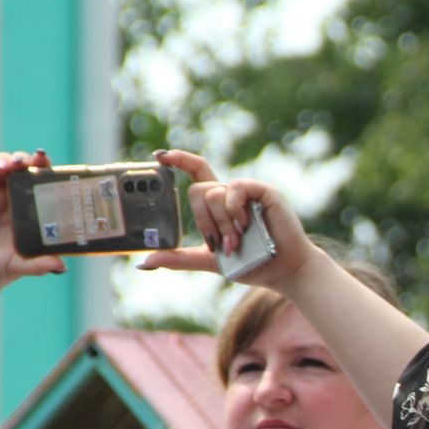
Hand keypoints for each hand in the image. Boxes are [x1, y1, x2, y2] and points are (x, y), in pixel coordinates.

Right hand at [0, 151, 65, 292]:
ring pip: (2, 167)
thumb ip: (38, 265)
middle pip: (23, 170)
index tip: (51, 166)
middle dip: (29, 161)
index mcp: (29, 212)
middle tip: (35, 160)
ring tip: (13, 165)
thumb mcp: (19, 266)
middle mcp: (11, 200)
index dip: (46, 172)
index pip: (40, 185)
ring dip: (9, 160)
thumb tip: (60, 266)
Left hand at [143, 149, 321, 289]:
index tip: (161, 156)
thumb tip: (145, 262)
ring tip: (239, 240)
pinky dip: (233, 209)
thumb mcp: (208, 260)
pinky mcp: (264, 192)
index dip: (179, 161)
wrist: (283, 271)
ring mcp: (248, 192)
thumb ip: (179, 258)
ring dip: (222, 223)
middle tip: (222, 244)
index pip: (197, 173)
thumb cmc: (251, 265)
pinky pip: (235, 188)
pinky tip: (245, 224)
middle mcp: (232, 195)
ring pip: (213, 193)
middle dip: (204, 221)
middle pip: (198, 189)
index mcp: (219, 206)